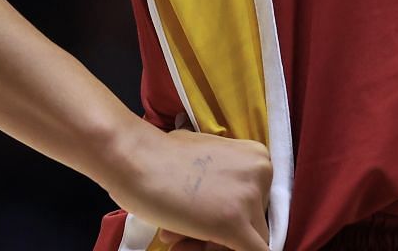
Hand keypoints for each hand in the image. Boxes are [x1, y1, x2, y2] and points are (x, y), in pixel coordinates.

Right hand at [102, 123, 272, 250]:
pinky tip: (185, 247)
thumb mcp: (205, 161)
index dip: (226, 217)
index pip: (253, 202)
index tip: (197, 223)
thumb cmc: (161, 156)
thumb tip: (222, 210)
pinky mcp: (235, 224)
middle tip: (181, 237)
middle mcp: (261, 173)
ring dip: (209, 247)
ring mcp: (250, 198)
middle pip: (252, 223)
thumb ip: (223, 184)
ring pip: (249, 242)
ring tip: (174, 240)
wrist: (135, 158)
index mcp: (257, 157)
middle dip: (216, 235)